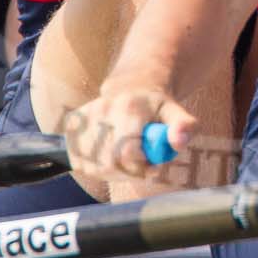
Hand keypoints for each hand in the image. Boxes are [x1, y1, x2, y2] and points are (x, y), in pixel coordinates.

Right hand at [62, 80, 198, 188]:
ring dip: (113, 170)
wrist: (131, 86)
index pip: (127, 153)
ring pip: (94, 165)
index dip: (141, 167)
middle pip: (109, 163)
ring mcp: (84, 117)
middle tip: (141, 162)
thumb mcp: (176, 112)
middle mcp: (103, 110)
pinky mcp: (72, 125)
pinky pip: (81, 162)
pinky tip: (108, 152)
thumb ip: (185, 127)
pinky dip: (95, 166)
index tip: (153, 164)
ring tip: (126, 154)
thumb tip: (178, 142)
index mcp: (130, 107)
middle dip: (128, 171)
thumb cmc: (156, 106)